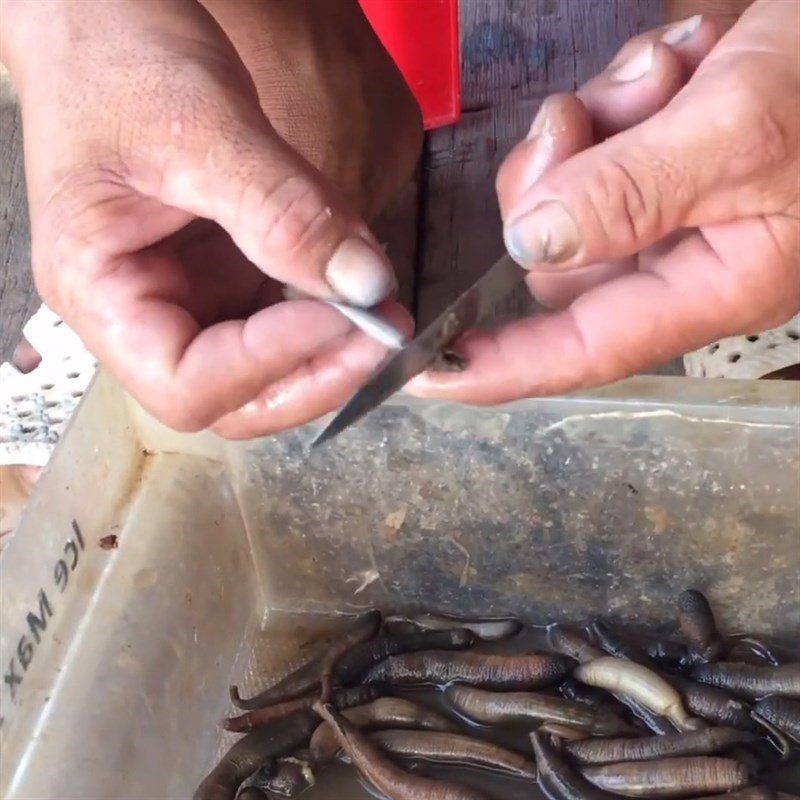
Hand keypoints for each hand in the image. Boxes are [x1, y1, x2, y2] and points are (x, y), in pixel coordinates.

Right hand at [3, 0, 420, 434]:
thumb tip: (366, 283)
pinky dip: (327, 315)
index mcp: (99, 293)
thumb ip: (281, 210)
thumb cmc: (112, 53)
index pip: (186, 383)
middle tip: (384, 332)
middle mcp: (143, 313)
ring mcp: (187, 296)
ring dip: (330, 354)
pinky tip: (362, 286)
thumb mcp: (198, 127)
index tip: (344, 317)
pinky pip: (280, 318)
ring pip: (263, 370)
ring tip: (384, 312)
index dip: (269, 365)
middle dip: (312, 374)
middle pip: (232, 397)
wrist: (98, 13)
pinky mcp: (222, 273)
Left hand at [410, 0, 798, 403]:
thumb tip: (531, 244)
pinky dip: (623, 96)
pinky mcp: (669, 160)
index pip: (576, 349)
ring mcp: (673, 208)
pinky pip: (602, 141)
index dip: (496, 367)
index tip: (420, 373)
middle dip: (552, 179)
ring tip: (675, 71)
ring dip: (597, 123)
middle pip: (554, 255)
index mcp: (705, 285)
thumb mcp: (740, 132)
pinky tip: (683, 62)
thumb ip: (630, 193)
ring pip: (570, 190)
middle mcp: (679, 259)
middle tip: (592, 115)